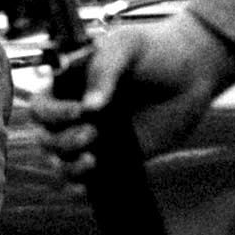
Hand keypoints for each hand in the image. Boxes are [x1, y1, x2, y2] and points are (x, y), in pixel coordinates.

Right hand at [27, 15, 234, 185]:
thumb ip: (104, 70)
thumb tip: (90, 107)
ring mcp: (93, 137)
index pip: (41, 106)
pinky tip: (86, 188)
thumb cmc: (154, 50)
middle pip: (45, 137)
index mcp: (69, 85)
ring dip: (68, 167)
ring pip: (59, 161)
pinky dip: (76, 186)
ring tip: (93, 161)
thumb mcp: (125, 46)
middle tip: (93, 134)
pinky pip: (83, 178)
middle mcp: (75, 113)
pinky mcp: (113, 157)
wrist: (193, 71)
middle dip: (63, 141)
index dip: (53, 113)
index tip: (81, 112)